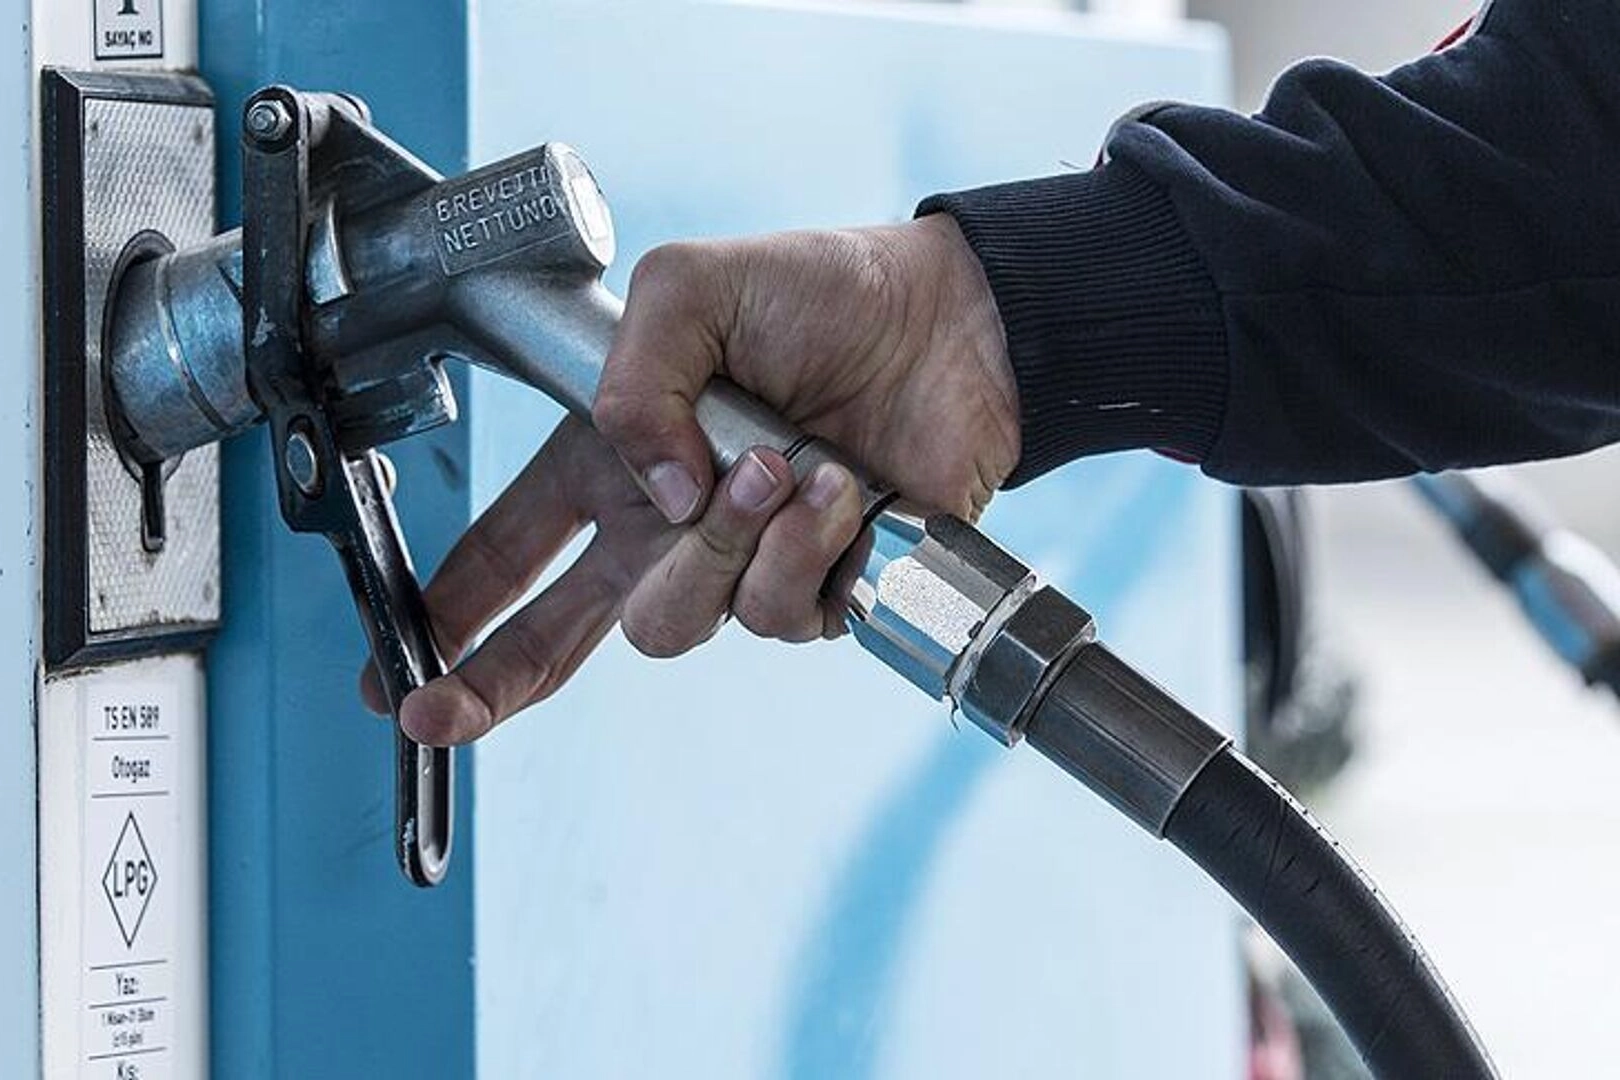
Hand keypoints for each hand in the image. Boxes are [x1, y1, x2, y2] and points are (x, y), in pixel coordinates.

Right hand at [384, 214, 1017, 744]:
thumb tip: (652, 494)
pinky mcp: (817, 589)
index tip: (400, 662)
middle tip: (440, 710)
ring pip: (674, 620)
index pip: (517, 547)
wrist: (951, 324)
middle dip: (492, 679)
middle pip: (563, 633)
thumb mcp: (691, 291)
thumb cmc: (823, 294)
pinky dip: (802, 550)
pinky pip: (775, 614)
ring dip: (717, 546)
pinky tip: (835, 488)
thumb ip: (631, 385)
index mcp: (615, 459)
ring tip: (773, 464)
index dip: (454, 607)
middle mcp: (667, 526)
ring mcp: (741, 564)